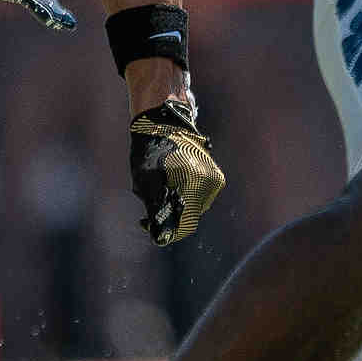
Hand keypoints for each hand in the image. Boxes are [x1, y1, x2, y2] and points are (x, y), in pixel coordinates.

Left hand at [129, 98, 223, 245]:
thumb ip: (156, 210)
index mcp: (192, 182)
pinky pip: (199, 198)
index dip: (165, 230)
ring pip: (194, 208)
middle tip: (147, 209)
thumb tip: (160, 237)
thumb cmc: (151, 152)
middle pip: (189, 217)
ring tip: (160, 192)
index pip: (184, 224)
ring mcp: (214, 180)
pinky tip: (172, 185)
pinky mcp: (216, 178)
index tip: (146, 223)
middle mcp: (208, 183)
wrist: (165, 124)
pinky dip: (186, 197)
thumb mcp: (145, 182)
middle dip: (169, 217)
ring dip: (177, 207)